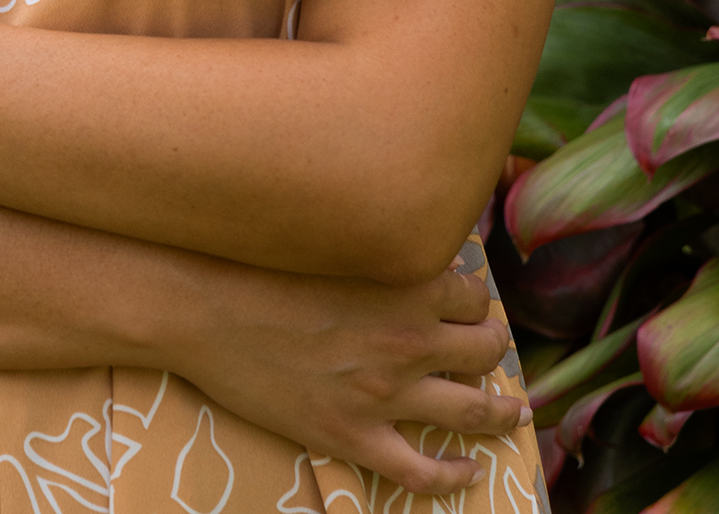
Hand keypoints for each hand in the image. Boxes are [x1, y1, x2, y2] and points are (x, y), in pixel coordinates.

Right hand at [165, 250, 526, 497]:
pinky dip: (455, 475)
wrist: (205, 308)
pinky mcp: (354, 436)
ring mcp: (384, 394)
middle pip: (485, 349)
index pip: (474, 295)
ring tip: (512, 412)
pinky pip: (423, 470)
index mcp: (404, 286)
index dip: (475, 301)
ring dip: (500, 412)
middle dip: (493, 349)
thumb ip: (379, 251)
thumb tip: (408, 251)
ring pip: (472, 411)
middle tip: (490, 350)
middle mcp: (408, 340)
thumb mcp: (332, 242)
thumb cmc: (259, 264)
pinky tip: (470, 472)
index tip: (468, 304)